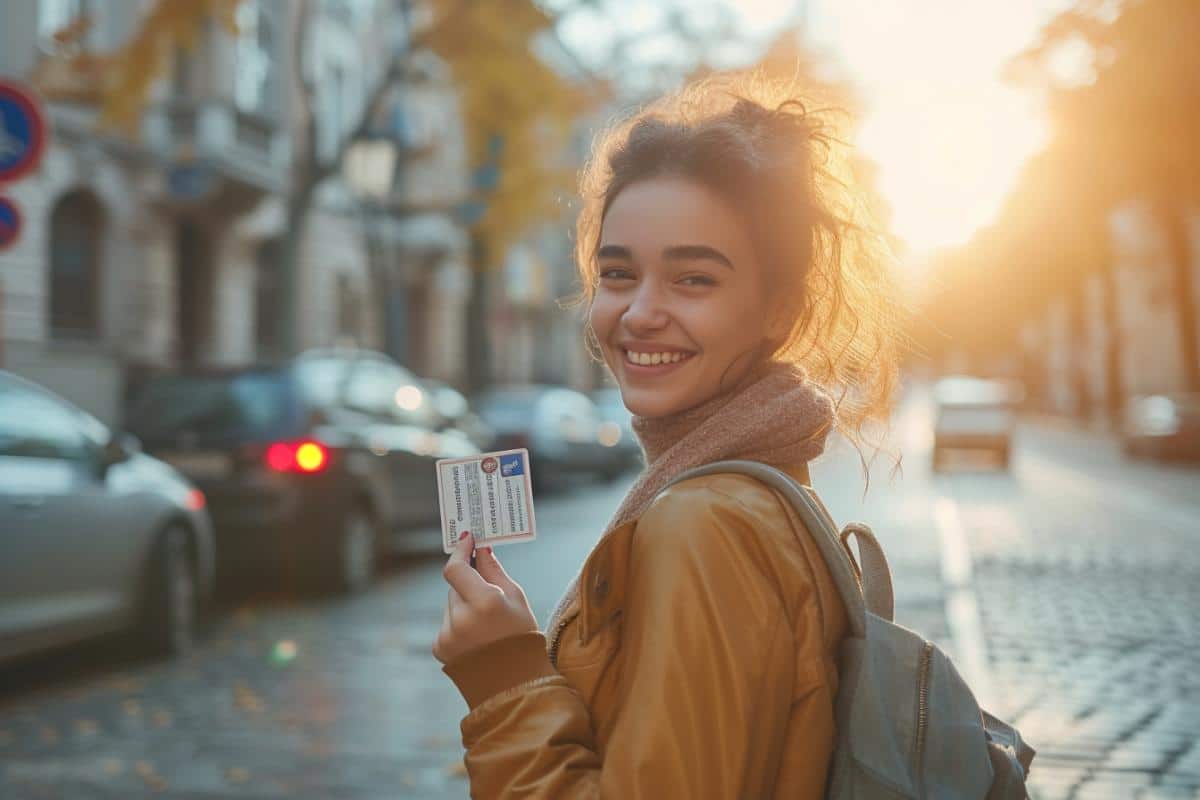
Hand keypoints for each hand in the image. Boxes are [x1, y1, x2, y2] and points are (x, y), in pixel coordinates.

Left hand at [432, 533, 538, 664]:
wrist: (513, 683)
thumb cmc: (520, 636)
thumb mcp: (516, 598)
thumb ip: (494, 570)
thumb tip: (481, 548)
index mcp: (485, 603)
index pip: (456, 568)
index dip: (460, 552)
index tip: (467, 540)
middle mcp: (461, 618)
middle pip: (456, 585)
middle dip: (469, 583)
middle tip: (487, 589)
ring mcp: (448, 634)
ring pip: (451, 604)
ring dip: (463, 605)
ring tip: (485, 623)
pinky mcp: (439, 646)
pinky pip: (446, 623)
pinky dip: (458, 623)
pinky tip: (476, 637)